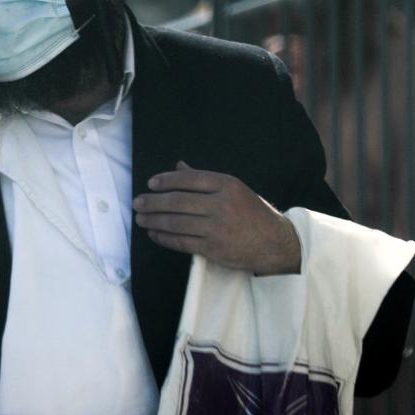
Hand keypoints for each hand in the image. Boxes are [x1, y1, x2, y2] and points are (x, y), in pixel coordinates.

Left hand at [133, 161, 300, 274]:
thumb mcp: (234, 190)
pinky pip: (182, 242)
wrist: (276, 243)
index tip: (151, 184)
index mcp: (227, 185)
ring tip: (140, 219)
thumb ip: (204, 179)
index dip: (166, 181)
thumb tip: (179, 166)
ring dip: (154, 221)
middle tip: (138, 203)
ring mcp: (217, 228)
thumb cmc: (252, 213)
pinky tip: (155, 234)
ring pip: (176, 223)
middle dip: (153, 202)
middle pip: (178, 201)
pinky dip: (165, 238)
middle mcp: (222, 205)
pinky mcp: (214, 248)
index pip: (189, 179)